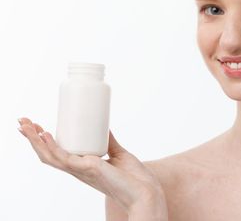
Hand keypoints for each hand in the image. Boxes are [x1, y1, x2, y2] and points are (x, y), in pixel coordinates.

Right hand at [17, 118, 165, 212]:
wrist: (146, 190)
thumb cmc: (134, 178)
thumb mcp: (118, 154)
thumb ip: (110, 142)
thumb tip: (104, 126)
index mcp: (82, 166)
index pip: (55, 154)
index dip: (42, 141)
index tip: (35, 126)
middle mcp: (78, 170)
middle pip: (47, 154)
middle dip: (32, 138)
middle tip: (23, 121)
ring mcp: (82, 170)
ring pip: (50, 156)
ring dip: (35, 140)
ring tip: (25, 124)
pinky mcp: (89, 169)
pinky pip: (66, 159)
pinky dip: (53, 147)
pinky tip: (45, 135)